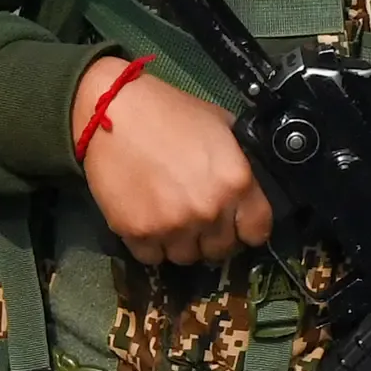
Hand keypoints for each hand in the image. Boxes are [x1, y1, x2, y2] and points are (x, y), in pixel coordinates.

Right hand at [78, 70, 270, 263]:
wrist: (112, 113)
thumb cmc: (168, 113)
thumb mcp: (221, 126)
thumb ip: (239, 162)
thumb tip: (250, 186)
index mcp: (236, 181)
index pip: (258, 231)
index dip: (248, 228)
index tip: (237, 223)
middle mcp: (208, 210)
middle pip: (221, 250)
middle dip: (212, 236)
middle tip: (197, 217)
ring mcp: (172, 225)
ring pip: (187, 257)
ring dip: (181, 242)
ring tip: (170, 218)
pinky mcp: (138, 233)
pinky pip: (152, 257)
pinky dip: (151, 245)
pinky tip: (147, 219)